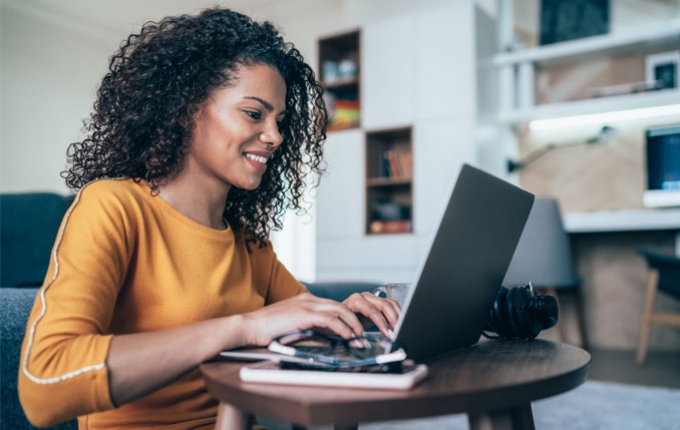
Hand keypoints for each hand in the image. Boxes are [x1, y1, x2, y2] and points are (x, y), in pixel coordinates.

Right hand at [239, 293, 365, 345]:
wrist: (248, 326)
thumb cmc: (266, 329)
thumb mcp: (291, 324)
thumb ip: (307, 325)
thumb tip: (323, 336)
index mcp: (306, 300)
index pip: (333, 306)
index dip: (347, 318)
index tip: (356, 330)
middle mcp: (308, 299)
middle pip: (341, 306)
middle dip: (355, 320)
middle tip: (363, 335)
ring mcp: (306, 305)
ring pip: (339, 311)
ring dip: (353, 325)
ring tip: (360, 338)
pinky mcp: (303, 314)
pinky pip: (330, 320)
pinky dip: (342, 328)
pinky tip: (348, 336)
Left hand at [342, 292, 400, 337]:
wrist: (339, 317)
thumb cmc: (341, 322)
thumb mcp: (344, 329)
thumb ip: (352, 335)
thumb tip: (360, 343)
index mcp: (355, 301)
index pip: (372, 310)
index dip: (382, 322)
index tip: (388, 334)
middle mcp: (365, 297)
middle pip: (384, 305)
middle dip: (392, 320)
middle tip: (396, 333)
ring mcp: (373, 298)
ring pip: (391, 304)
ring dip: (397, 317)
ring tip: (399, 330)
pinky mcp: (379, 303)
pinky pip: (392, 306)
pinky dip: (398, 315)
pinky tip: (399, 325)